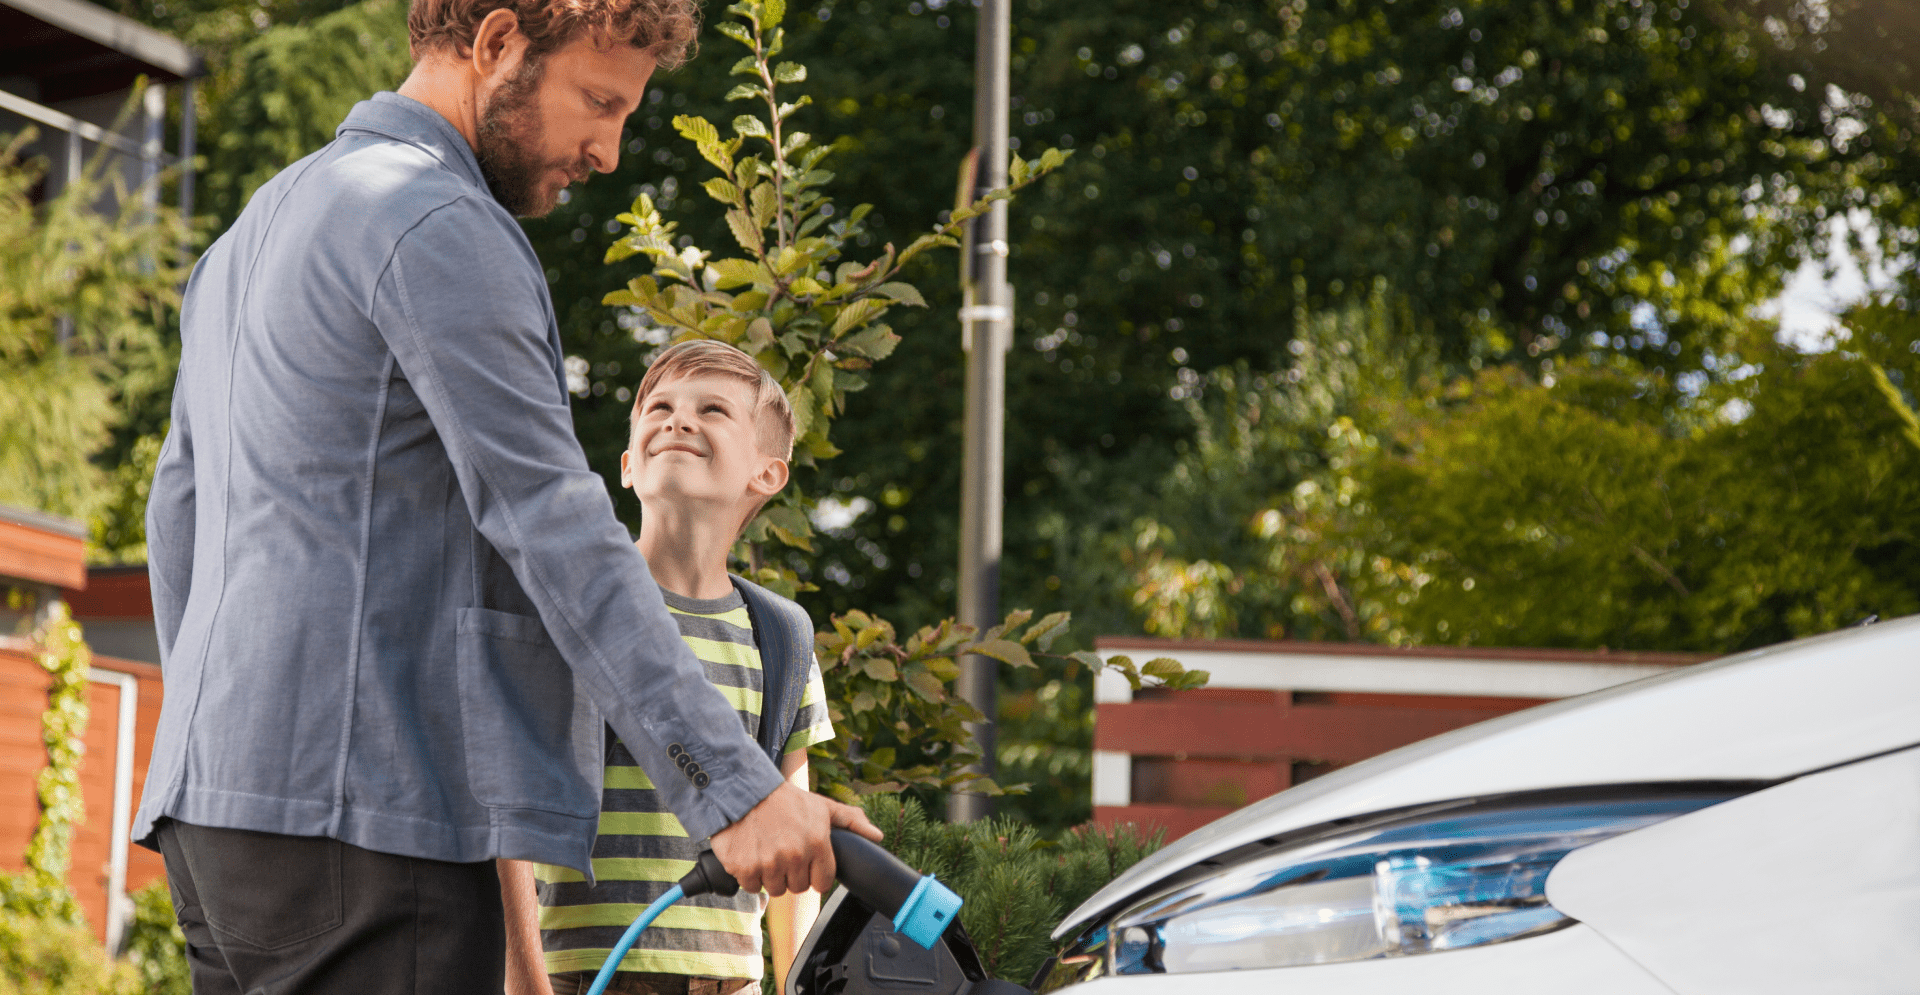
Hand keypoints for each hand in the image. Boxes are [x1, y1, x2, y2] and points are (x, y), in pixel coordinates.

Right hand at [709, 783, 882, 896]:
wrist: (745, 791)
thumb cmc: (786, 800)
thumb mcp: (822, 806)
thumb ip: (852, 821)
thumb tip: (877, 836)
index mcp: (817, 843)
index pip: (823, 883)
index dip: (816, 874)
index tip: (807, 863)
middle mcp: (794, 855)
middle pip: (799, 888)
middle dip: (793, 874)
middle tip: (785, 853)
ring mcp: (768, 863)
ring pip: (776, 889)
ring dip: (772, 876)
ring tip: (768, 851)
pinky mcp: (743, 868)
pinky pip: (752, 887)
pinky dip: (751, 875)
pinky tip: (753, 854)